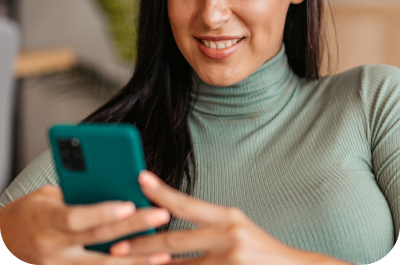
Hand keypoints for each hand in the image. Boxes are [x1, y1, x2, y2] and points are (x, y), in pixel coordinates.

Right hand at [0, 185, 171, 264]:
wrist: (2, 243)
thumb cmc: (27, 213)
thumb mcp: (44, 195)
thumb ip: (75, 193)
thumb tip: (111, 185)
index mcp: (46, 220)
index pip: (76, 218)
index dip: (102, 212)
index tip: (129, 204)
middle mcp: (53, 248)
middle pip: (98, 239)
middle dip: (133, 228)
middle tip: (160, 216)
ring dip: (134, 260)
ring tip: (162, 254)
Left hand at [110, 171, 349, 264]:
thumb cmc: (261, 251)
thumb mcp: (236, 230)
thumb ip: (206, 229)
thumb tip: (167, 238)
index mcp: (228, 217)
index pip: (186, 202)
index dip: (161, 191)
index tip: (140, 178)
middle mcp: (228, 236)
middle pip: (174, 239)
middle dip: (141, 245)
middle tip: (115, 247)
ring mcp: (229, 261)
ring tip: (127, 264)